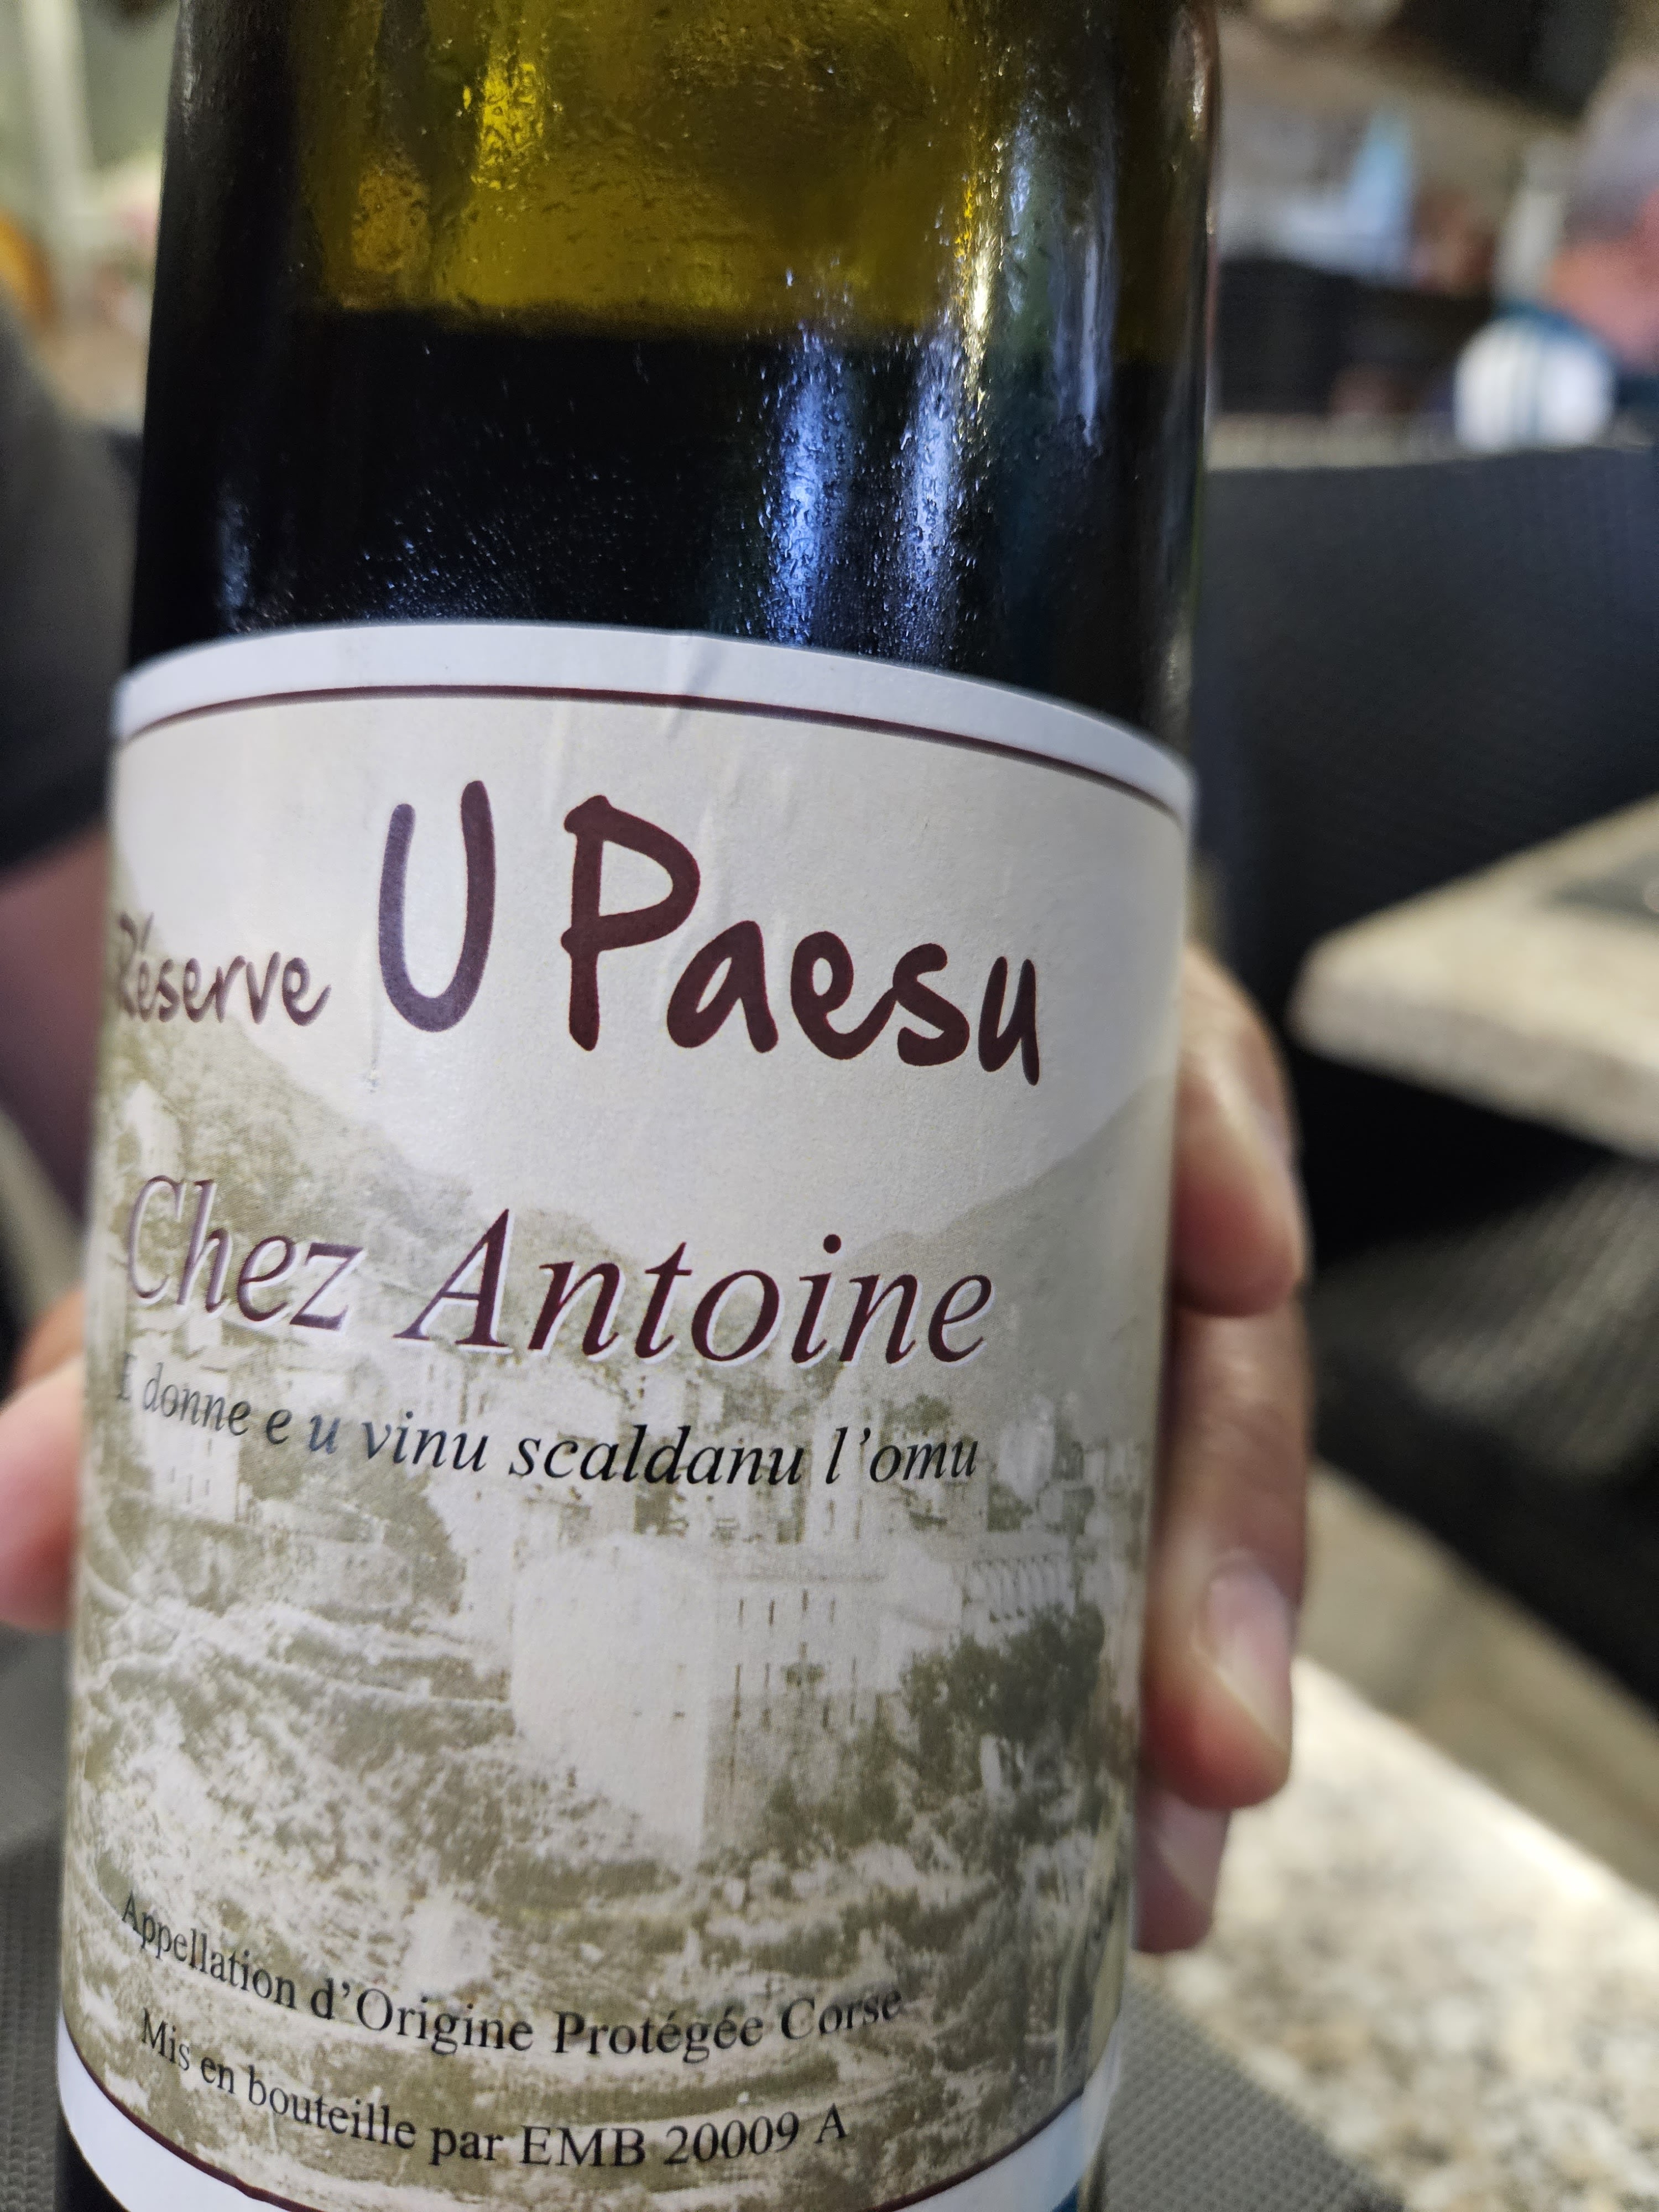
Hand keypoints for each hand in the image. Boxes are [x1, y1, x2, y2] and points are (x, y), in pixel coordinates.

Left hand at [0, 948, 1308, 1949]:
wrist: (490, 1081)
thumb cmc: (462, 1127)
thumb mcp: (348, 1188)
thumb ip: (192, 1321)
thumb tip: (12, 1530)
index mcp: (923, 1029)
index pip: (1119, 1030)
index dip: (1198, 1127)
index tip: (1225, 1238)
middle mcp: (1015, 1167)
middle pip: (1185, 1313)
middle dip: (1216, 1519)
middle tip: (1189, 1721)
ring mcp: (1030, 1310)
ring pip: (1176, 1463)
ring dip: (1185, 1659)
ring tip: (1156, 1850)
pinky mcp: (998, 1437)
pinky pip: (1102, 1555)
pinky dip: (1098, 1708)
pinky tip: (1087, 1853)